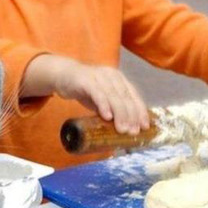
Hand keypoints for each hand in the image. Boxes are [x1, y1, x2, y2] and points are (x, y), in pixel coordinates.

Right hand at [30, 56, 149, 134]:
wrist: (63, 75)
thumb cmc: (86, 89)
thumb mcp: (102, 99)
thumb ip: (112, 110)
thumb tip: (124, 130)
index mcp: (119, 79)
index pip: (134, 96)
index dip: (140, 111)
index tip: (144, 127)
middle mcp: (112, 75)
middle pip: (125, 97)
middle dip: (131, 116)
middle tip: (132, 132)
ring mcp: (99, 76)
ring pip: (113, 96)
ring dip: (119, 114)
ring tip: (122, 129)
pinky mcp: (86, 80)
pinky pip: (97, 93)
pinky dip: (103, 105)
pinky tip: (106, 116)